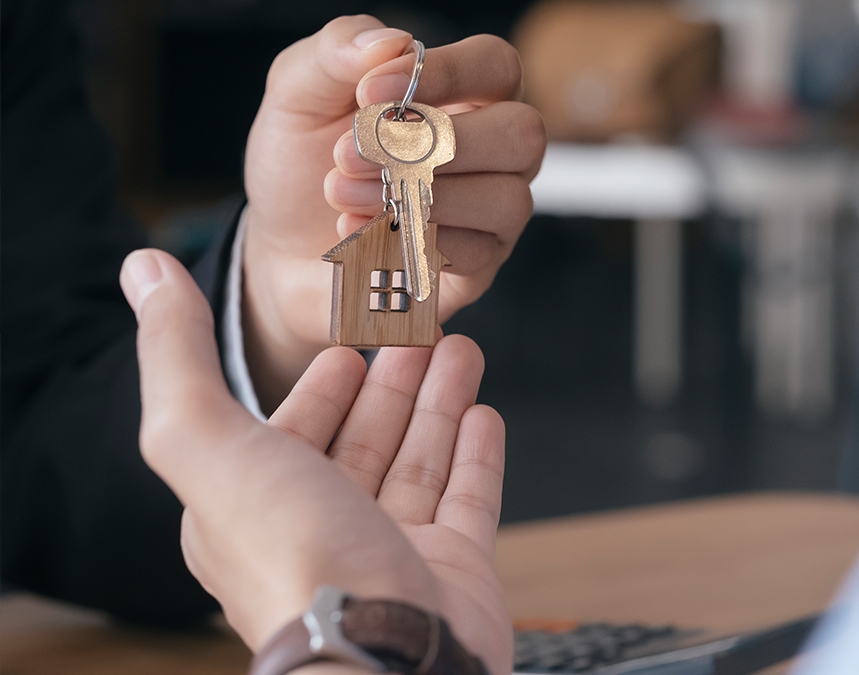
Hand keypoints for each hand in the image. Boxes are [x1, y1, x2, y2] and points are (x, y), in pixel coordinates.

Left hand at [119, 248, 511, 674]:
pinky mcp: (453, 569)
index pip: (291, 434)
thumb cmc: (291, 557)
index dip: (318, 389)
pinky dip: (476, 456)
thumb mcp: (209, 441)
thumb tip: (145, 270)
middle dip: (391, 383)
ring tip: (462, 351)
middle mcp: (324, 530)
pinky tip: (485, 415)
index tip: (349, 345)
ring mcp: (392, 552)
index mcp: (258, 508)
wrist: (383, 650)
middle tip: (421, 333)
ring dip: (438, 403)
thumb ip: (177, 357)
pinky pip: (468, 500)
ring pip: (418, 461)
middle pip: (363, 441)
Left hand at [242, 16, 545, 410]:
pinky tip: (360, 230)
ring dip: (420, 194)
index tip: (369, 91)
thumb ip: (336, 49)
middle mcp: (492, 151)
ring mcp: (491, 212)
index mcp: (464, 94)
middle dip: (440, 141)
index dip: (447, 72)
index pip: (496, 64)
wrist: (279, 250)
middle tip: (357, 151)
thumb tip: (390, 43)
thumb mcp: (298, 92)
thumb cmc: (302, 165)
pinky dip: (414, 239)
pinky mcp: (477, 267)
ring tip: (343, 192)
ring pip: (505, 198)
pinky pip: (477, 253)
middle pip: (523, 133)